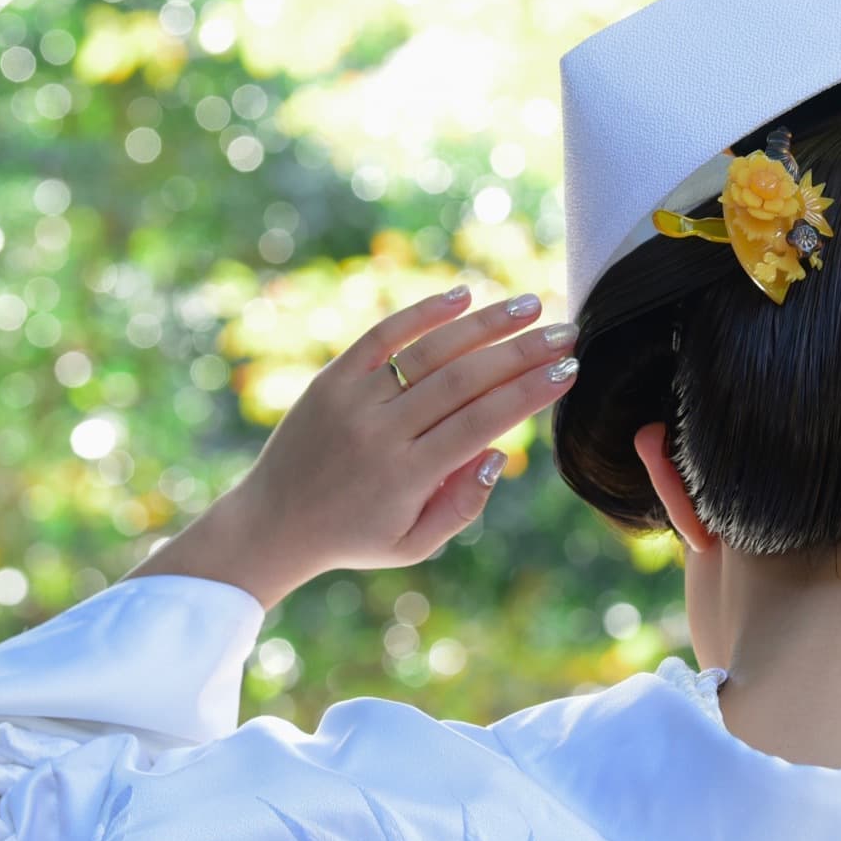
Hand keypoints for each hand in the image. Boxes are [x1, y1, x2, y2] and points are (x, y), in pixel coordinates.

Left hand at [128, 285, 578, 608]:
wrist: (271, 523)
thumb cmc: (356, 536)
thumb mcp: (415, 545)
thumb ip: (464, 505)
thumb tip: (500, 453)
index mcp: (408, 476)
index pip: (482, 422)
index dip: (529, 392)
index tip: (568, 370)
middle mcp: (382, 432)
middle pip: (464, 380)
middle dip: (522, 352)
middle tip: (567, 331)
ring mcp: (354, 400)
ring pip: (429, 351)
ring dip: (484, 324)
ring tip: (529, 305)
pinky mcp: (331, 378)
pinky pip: (381, 336)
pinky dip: (422, 312)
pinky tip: (462, 294)